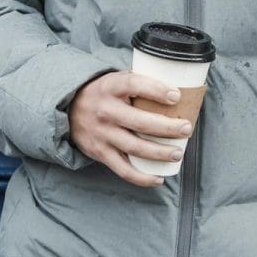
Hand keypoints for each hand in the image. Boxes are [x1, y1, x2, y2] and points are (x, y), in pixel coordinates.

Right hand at [67, 69, 194, 186]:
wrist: (70, 109)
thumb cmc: (105, 92)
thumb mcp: (116, 78)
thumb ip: (139, 79)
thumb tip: (178, 82)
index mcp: (111, 87)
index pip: (134, 84)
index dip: (156, 90)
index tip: (176, 96)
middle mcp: (105, 111)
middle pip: (140, 122)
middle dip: (167, 127)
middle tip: (186, 128)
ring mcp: (102, 134)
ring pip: (135, 148)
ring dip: (159, 153)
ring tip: (178, 153)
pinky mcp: (100, 153)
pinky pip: (123, 170)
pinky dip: (142, 177)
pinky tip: (159, 178)